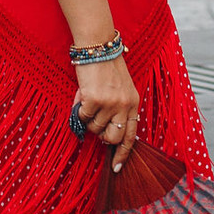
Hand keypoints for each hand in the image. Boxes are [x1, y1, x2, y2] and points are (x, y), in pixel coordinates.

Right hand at [74, 52, 139, 168]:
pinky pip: (83, 116)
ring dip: (88, 118)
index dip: (123, 153)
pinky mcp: (94, 99)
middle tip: (95, 122)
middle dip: (101, 135)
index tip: (116, 167)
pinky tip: (82, 95)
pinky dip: (79, 108)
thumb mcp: (121, 88)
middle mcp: (124, 105)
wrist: (98, 46)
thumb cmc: (106, 66)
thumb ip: (118, 109)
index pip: (131, 136)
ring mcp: (110, 103)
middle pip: (112, 138)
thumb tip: (104, 132)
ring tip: (89, 99)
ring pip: (94, 128)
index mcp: (134, 103)